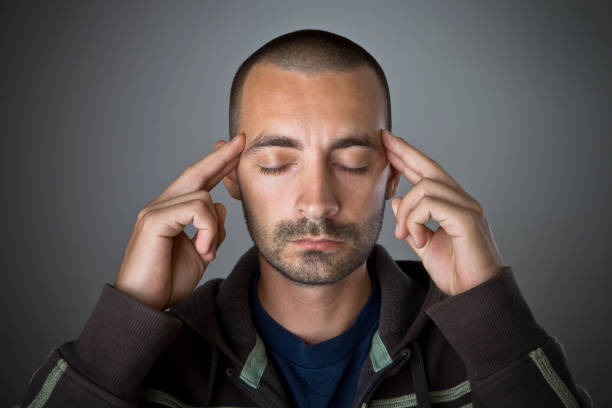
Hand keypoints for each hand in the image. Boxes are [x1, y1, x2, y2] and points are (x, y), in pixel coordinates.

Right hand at [114, 134, 244, 309]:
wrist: (145, 305)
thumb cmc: (168, 280)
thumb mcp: (201, 252)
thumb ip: (211, 228)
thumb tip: (221, 206)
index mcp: (171, 212)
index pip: (198, 181)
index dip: (218, 164)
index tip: (236, 148)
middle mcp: (160, 206)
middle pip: (196, 172)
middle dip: (221, 157)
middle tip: (242, 140)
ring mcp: (154, 211)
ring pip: (202, 196)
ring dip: (214, 226)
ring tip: (206, 252)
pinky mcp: (153, 220)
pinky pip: (196, 209)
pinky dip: (207, 230)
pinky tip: (202, 250)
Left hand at [381, 129, 504, 296]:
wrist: (474, 295)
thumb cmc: (456, 272)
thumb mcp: (425, 244)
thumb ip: (412, 222)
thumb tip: (396, 201)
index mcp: (452, 205)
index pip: (428, 174)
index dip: (408, 157)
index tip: (389, 144)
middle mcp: (462, 201)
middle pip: (430, 168)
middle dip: (405, 152)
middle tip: (384, 139)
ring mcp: (467, 208)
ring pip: (425, 187)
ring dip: (406, 210)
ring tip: (403, 234)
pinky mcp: (467, 218)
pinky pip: (431, 205)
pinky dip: (415, 220)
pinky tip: (415, 238)